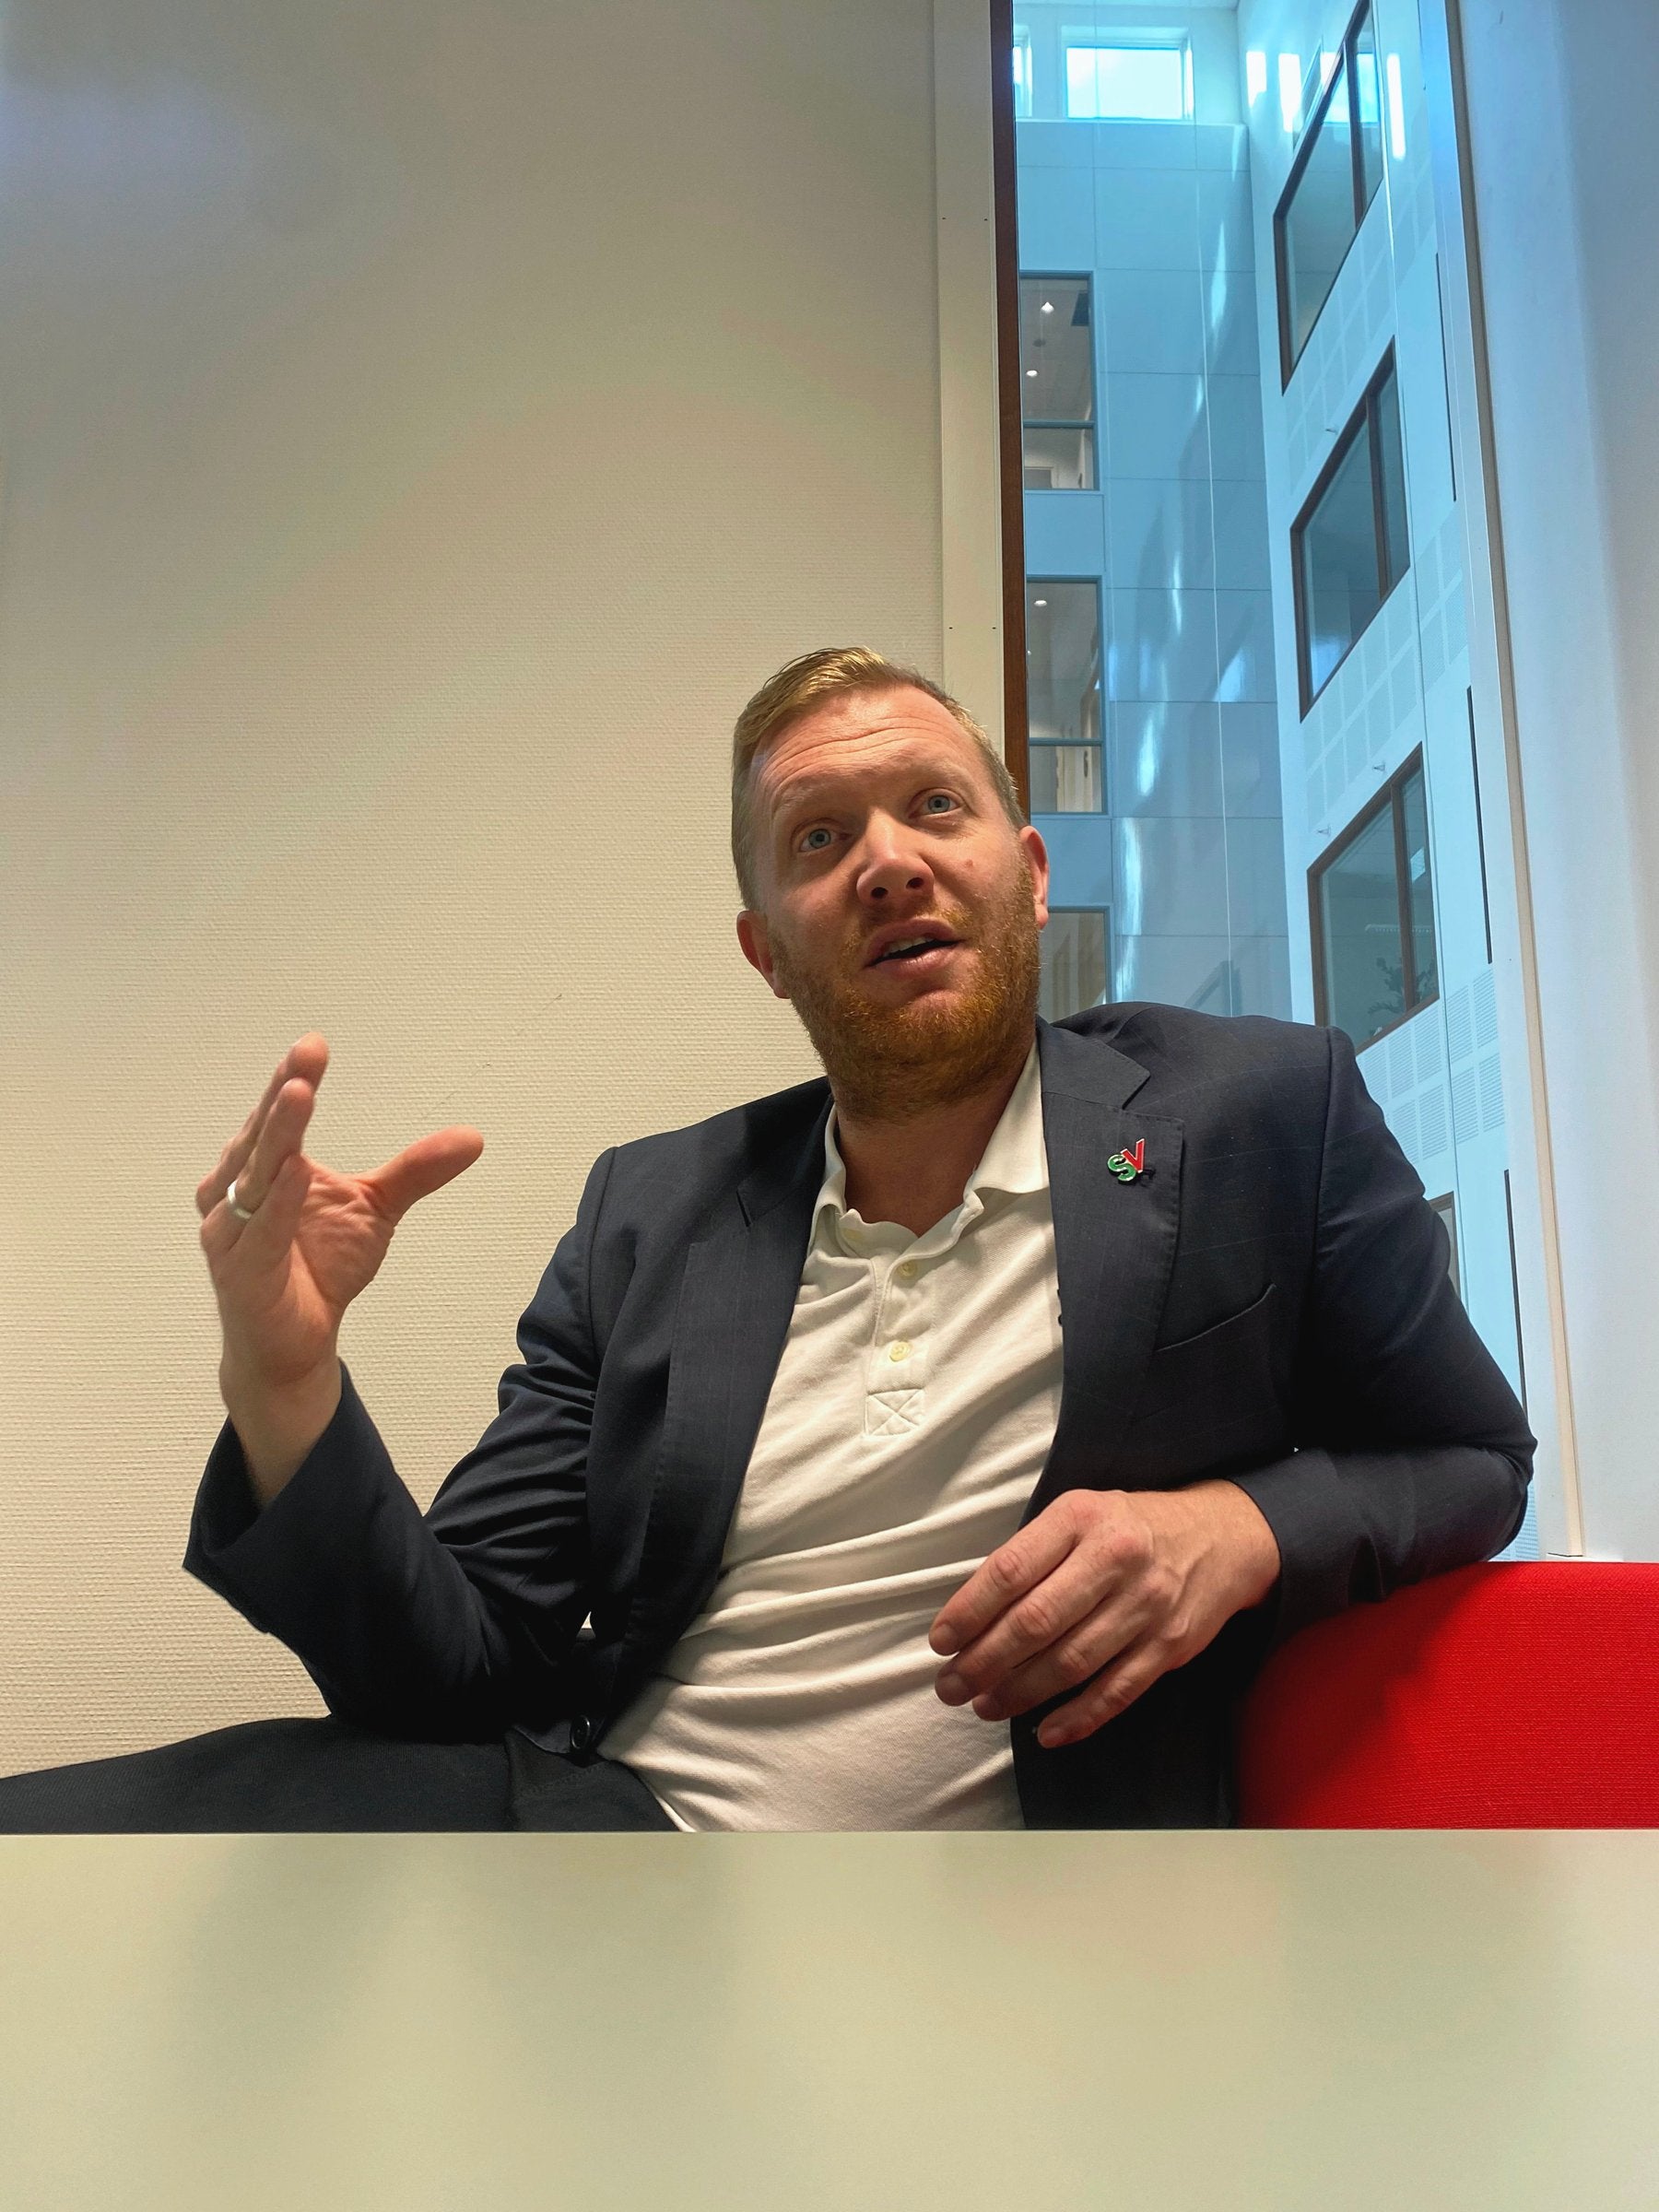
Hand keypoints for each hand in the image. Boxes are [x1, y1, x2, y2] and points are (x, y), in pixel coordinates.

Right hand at [196, 1033, 484, 1393]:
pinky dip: (278, 1202)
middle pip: (264, 1135)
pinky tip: (296, 1171)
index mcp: (264, 1168)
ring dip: (277, 1135)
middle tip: (306, 1059)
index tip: (314, 1045)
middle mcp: (236, 1192)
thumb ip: (414, 1171)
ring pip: (256, 1175)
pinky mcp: (240, 1272)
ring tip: (298, 1094)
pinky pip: (261, 1231)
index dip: (294, 1078)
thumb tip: (473, 1137)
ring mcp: (232, 1231)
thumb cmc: (318, 1268)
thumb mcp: (376, 1209)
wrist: (294, 1344)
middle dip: (286, 1094)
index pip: (278, 1116)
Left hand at [927, 1482, 1280, 1748]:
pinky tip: (1044, 1732)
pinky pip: (1116, 1691)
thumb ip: (1033, 1554)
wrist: (1223, 1536)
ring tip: (984, 1706)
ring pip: (1071, 1663)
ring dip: (1020, 1693)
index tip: (940, 1642)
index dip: (968, 1613)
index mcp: (1081, 1517)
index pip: (1010, 1571)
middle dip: (984, 1662)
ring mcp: (1146, 1605)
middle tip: (951, 1687)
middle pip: (1036, 1623)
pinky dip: (1077, 1718)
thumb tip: (972, 1613)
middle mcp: (1115, 1558)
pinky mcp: (1169, 1646)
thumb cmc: (1130, 1526)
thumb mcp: (1079, 1513)